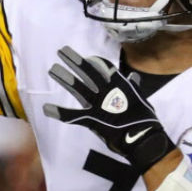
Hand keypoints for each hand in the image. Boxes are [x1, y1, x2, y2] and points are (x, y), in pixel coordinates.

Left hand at [43, 46, 173, 172]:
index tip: (86, 58)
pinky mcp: (91, 119)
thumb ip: (134, 87)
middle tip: (61, 51)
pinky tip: (46, 108)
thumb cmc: (145, 120)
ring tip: (53, 69)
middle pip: (87, 71)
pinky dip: (58, 112)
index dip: (93, 61)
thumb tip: (134, 76)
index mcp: (120, 85)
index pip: (104, 67)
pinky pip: (71, 115)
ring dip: (64, 78)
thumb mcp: (141, 99)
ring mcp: (98, 104)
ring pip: (77, 88)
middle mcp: (106, 91)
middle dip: (74, 61)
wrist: (144, 139)